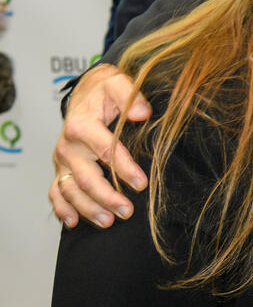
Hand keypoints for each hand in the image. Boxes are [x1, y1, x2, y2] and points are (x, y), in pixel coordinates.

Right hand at [49, 64, 149, 228]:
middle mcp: (68, 146)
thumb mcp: (118, 84)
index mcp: (82, 126)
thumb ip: (130, 96)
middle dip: (106, 197)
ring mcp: (62, 161)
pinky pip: (56, 192)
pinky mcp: (60, 169)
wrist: (86, 93)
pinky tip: (72, 223)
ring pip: (70, 190)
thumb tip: (143, 114)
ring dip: (87, 208)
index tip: (141, 184)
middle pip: (85, 177)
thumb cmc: (104, 92)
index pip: (106, 151)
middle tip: (127, 212)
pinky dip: (62, 208)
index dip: (124, 169)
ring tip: (108, 222)